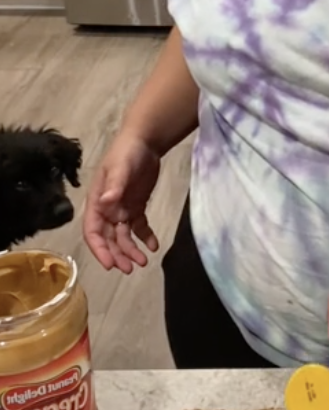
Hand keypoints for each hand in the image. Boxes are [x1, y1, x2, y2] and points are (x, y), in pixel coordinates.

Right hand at [83, 130, 160, 273]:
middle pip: (108, 238)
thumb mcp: (120, 167)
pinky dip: (145, 237)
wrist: (145, 141)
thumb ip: (115, 186)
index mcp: (97, 202)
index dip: (99, 249)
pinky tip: (154, 245)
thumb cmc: (127, 152)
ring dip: (131, 250)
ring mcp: (122, 208)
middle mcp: (108, 209)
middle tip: (130, 269)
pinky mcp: (137, 206)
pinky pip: (139, 227)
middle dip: (117, 254)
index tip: (110, 264)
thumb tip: (106, 204)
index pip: (93, 231)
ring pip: (123, 236)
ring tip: (143, 262)